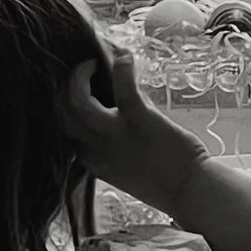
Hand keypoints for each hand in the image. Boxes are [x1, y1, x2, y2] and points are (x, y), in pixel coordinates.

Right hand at [60, 51, 208, 213]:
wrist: (190, 192)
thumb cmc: (162, 175)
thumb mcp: (124, 160)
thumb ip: (111, 137)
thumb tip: (112, 102)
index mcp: (89, 157)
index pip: (62, 124)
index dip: (63, 98)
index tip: (75, 81)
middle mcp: (95, 148)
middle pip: (60, 111)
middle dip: (64, 84)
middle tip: (83, 68)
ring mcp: (116, 136)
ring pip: (77, 102)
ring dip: (79, 76)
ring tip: (95, 62)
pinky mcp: (141, 122)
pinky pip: (124, 90)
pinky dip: (122, 69)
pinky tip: (126, 58)